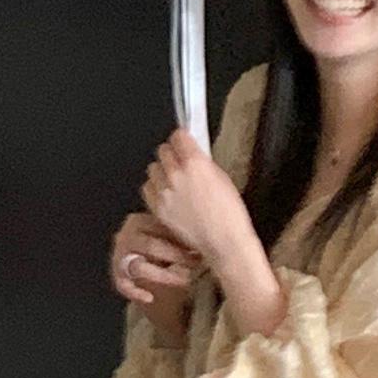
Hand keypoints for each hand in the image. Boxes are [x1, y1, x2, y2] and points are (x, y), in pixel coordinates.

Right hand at [110, 210, 201, 346]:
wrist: (152, 272)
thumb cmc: (167, 249)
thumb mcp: (173, 237)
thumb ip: (181, 233)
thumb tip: (207, 231)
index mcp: (140, 221)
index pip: (159, 227)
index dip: (181, 237)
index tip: (202, 245)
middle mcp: (126, 236)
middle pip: (150, 246)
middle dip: (177, 256)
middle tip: (197, 263)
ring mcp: (120, 256)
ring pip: (139, 266)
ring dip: (164, 274)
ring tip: (186, 279)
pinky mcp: (118, 276)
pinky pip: (123, 285)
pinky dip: (136, 292)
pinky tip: (150, 297)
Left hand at [143, 128, 284, 337]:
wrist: (223, 241)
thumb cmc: (229, 213)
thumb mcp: (221, 177)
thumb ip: (202, 161)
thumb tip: (191, 152)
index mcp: (195, 163)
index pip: (177, 136)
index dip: (182, 139)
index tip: (184, 142)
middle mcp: (176, 175)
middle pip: (162, 150)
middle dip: (171, 154)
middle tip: (180, 162)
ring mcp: (164, 192)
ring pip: (152, 168)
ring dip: (162, 171)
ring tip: (174, 180)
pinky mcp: (157, 208)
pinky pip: (148, 188)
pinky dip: (155, 188)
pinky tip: (168, 194)